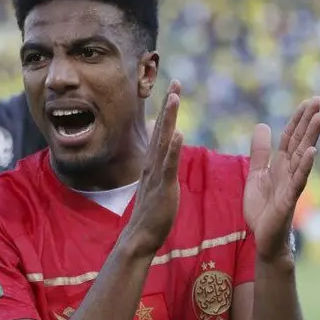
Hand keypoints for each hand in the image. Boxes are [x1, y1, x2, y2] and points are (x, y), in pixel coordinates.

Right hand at [123, 81, 183, 254]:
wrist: (140, 236)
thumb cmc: (152, 213)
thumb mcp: (157, 184)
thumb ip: (160, 165)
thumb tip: (164, 150)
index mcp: (154, 163)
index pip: (162, 131)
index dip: (168, 110)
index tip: (174, 89)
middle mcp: (153, 163)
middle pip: (162, 129)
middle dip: (169, 106)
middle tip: (176, 83)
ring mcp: (157, 174)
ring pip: (164, 141)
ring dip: (169, 119)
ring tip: (175, 98)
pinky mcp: (163, 187)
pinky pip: (169, 165)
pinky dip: (173, 149)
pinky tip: (178, 133)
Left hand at [244, 97, 319, 263]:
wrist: (264, 236)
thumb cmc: (263, 207)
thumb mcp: (256, 173)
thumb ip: (260, 152)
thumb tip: (262, 125)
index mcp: (281, 165)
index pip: (290, 137)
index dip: (297, 119)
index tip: (309, 101)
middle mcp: (289, 171)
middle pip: (299, 142)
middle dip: (308, 121)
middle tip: (319, 100)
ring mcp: (291, 184)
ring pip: (302, 156)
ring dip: (310, 137)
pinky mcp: (289, 199)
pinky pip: (298, 179)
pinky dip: (305, 165)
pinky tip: (311, 152)